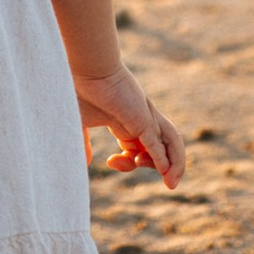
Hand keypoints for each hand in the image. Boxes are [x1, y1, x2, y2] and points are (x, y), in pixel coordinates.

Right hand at [74, 62, 184, 191]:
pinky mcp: (144, 120)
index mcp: (125, 122)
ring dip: (174, 165)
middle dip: (150, 165)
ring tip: (172, 184)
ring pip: (170, 145)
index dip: (127, 163)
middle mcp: (140, 121)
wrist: (88, 69)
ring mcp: (145, 120)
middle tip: (127, 165)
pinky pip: (159, 144)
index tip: (109, 161)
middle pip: (157, 149)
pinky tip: (165, 173)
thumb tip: (83, 163)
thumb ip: (83, 143)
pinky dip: (164, 160)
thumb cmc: (82, 89)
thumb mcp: (80, 122)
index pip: (137, 149)